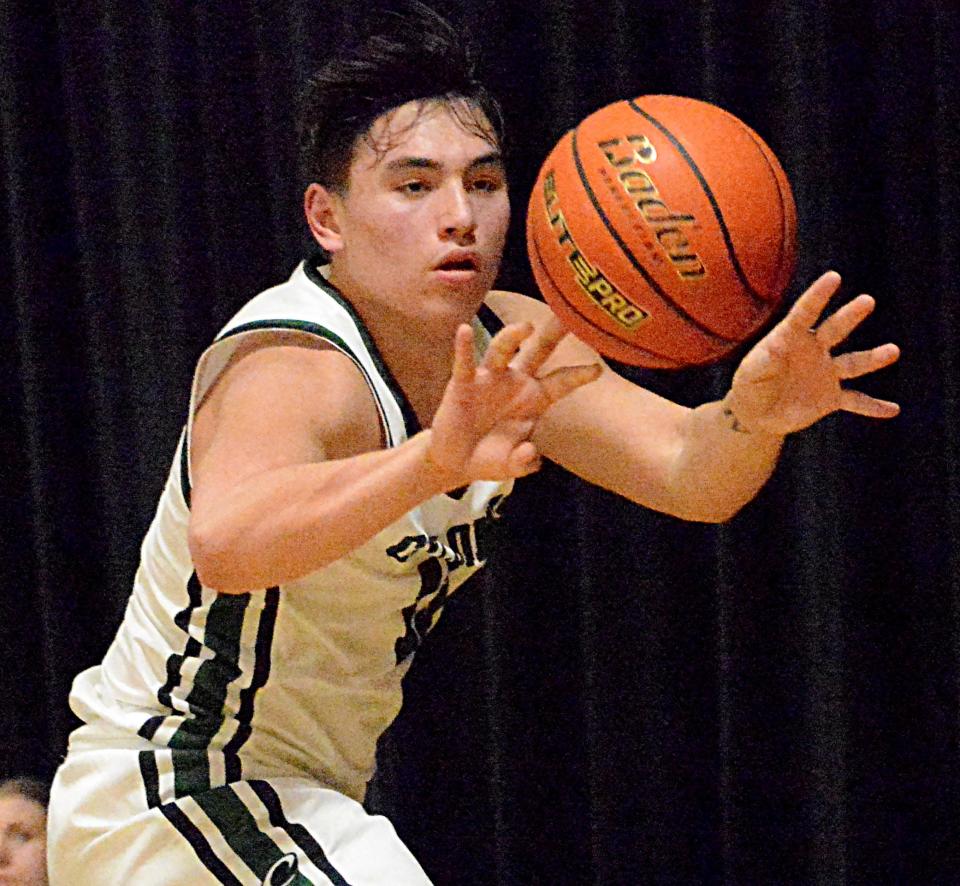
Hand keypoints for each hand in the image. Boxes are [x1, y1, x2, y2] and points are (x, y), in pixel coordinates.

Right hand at [427, 318, 600, 483]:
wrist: (455, 463)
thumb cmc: (488, 459)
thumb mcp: (510, 467)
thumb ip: (522, 462)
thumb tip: (529, 454)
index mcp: (534, 399)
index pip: (561, 382)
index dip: (578, 376)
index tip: (597, 370)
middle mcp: (515, 382)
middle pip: (539, 351)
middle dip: (554, 333)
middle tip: (570, 315)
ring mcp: (489, 379)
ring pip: (503, 350)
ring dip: (513, 336)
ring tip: (526, 326)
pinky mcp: (463, 383)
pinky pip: (465, 362)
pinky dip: (463, 347)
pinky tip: (463, 330)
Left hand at [723, 271, 900, 435]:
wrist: (757, 414)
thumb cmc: (750, 385)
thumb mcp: (752, 373)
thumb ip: (764, 361)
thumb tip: (774, 348)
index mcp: (791, 338)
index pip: (805, 312)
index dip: (818, 295)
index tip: (834, 277)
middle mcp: (815, 350)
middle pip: (835, 329)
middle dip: (850, 315)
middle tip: (867, 301)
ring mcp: (826, 373)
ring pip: (853, 363)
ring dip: (873, 359)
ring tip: (893, 351)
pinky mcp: (831, 398)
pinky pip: (856, 401)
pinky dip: (873, 406)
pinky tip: (893, 410)